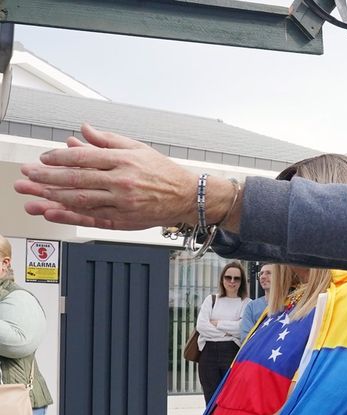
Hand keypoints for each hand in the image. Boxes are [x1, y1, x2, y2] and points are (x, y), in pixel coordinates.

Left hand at [15, 124, 201, 229]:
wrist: (188, 196)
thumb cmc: (164, 172)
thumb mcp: (137, 148)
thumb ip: (107, 140)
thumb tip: (83, 130)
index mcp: (124, 160)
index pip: (84, 157)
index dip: (59, 158)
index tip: (43, 159)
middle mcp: (122, 181)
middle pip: (76, 179)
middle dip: (46, 178)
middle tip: (27, 176)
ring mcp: (122, 202)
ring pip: (80, 200)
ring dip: (52, 197)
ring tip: (31, 195)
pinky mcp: (124, 219)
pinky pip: (92, 218)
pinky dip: (70, 216)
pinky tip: (53, 213)